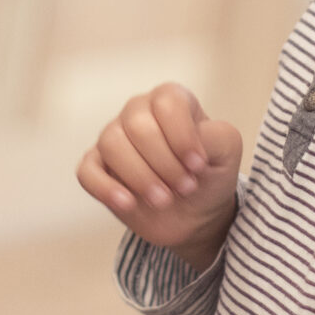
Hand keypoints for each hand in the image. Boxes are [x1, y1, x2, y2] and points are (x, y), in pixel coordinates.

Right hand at [77, 83, 242, 269]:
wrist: (195, 214)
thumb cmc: (209, 174)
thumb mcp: (227, 151)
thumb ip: (216, 136)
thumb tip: (190, 141)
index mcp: (170, 100)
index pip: (167, 103)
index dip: (182, 136)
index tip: (198, 167)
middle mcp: (137, 112)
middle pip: (138, 125)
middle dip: (164, 163)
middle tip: (185, 188)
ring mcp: (113, 138)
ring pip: (112, 144)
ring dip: (140, 177)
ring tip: (164, 201)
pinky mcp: (96, 167)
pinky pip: (87, 171)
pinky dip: (106, 188)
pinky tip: (129, 204)